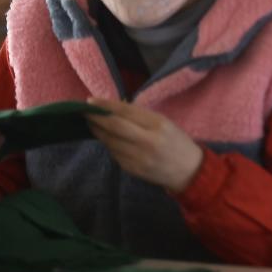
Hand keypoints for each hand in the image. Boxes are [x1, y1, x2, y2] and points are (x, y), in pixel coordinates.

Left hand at [86, 99, 203, 193]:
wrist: (188, 170)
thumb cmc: (177, 141)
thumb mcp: (165, 123)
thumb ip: (140, 116)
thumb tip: (114, 108)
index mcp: (158, 125)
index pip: (126, 111)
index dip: (106, 105)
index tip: (90, 101)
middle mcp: (148, 141)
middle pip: (114, 126)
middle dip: (96, 118)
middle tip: (82, 111)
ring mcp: (138, 157)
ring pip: (110, 141)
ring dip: (98, 131)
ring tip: (92, 123)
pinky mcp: (132, 169)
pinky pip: (115, 153)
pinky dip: (109, 144)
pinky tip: (108, 139)